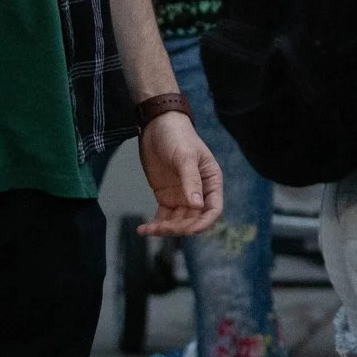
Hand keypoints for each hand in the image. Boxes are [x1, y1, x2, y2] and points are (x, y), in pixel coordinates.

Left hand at [135, 110, 222, 236]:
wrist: (157, 125)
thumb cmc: (177, 136)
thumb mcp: (185, 156)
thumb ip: (191, 180)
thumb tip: (198, 205)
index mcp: (211, 182)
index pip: (213, 209)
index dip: (204, 222)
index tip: (190, 230)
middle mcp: (199, 192)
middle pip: (194, 219)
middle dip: (179, 227)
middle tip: (161, 227)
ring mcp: (182, 196)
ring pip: (178, 221)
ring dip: (165, 229)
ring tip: (147, 229)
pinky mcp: (166, 197)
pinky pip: (163, 216)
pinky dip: (155, 224)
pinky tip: (143, 229)